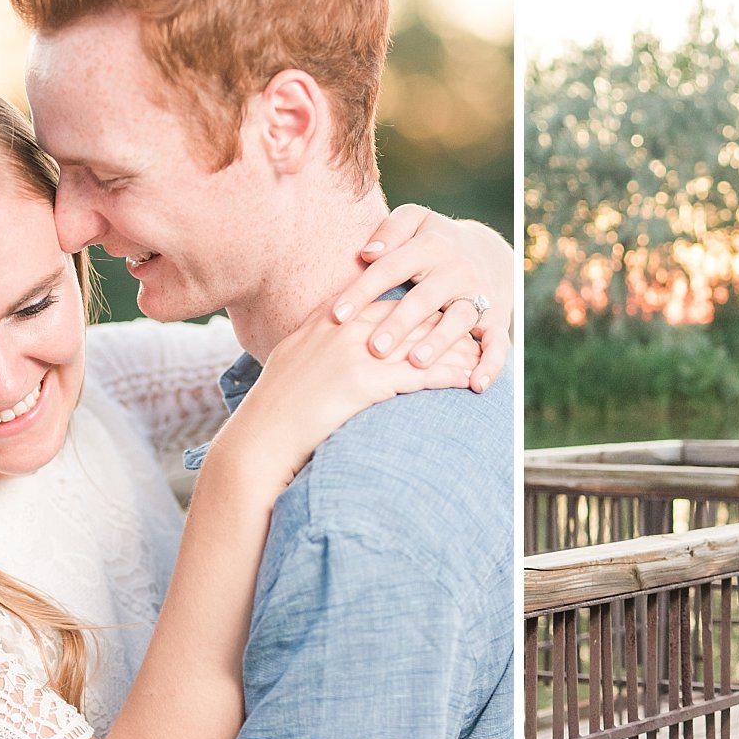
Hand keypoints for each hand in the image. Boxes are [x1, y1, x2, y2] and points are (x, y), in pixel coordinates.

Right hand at [219, 299, 474, 488]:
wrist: (261, 438)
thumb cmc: (274, 409)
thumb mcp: (293, 360)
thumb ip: (316, 341)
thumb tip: (332, 337)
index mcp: (326, 320)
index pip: (381, 300)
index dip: (414, 304)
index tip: (438, 307)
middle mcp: (341, 329)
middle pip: (405, 314)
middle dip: (441, 319)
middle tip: (470, 324)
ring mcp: (353, 354)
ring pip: (416, 342)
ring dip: (452, 348)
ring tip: (478, 353)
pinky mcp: (363, 383)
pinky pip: (417, 374)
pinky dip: (446, 375)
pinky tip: (467, 379)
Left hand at [332, 204, 513, 390]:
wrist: (490, 251)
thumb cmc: (434, 240)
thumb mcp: (415, 221)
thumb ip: (390, 231)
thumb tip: (367, 253)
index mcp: (431, 246)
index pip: (391, 268)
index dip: (363, 291)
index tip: (337, 316)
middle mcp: (457, 270)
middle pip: (425, 298)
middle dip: (399, 323)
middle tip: (374, 348)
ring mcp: (479, 295)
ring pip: (459, 319)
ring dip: (439, 342)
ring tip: (416, 362)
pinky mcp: (498, 319)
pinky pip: (498, 343)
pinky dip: (492, 364)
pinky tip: (476, 384)